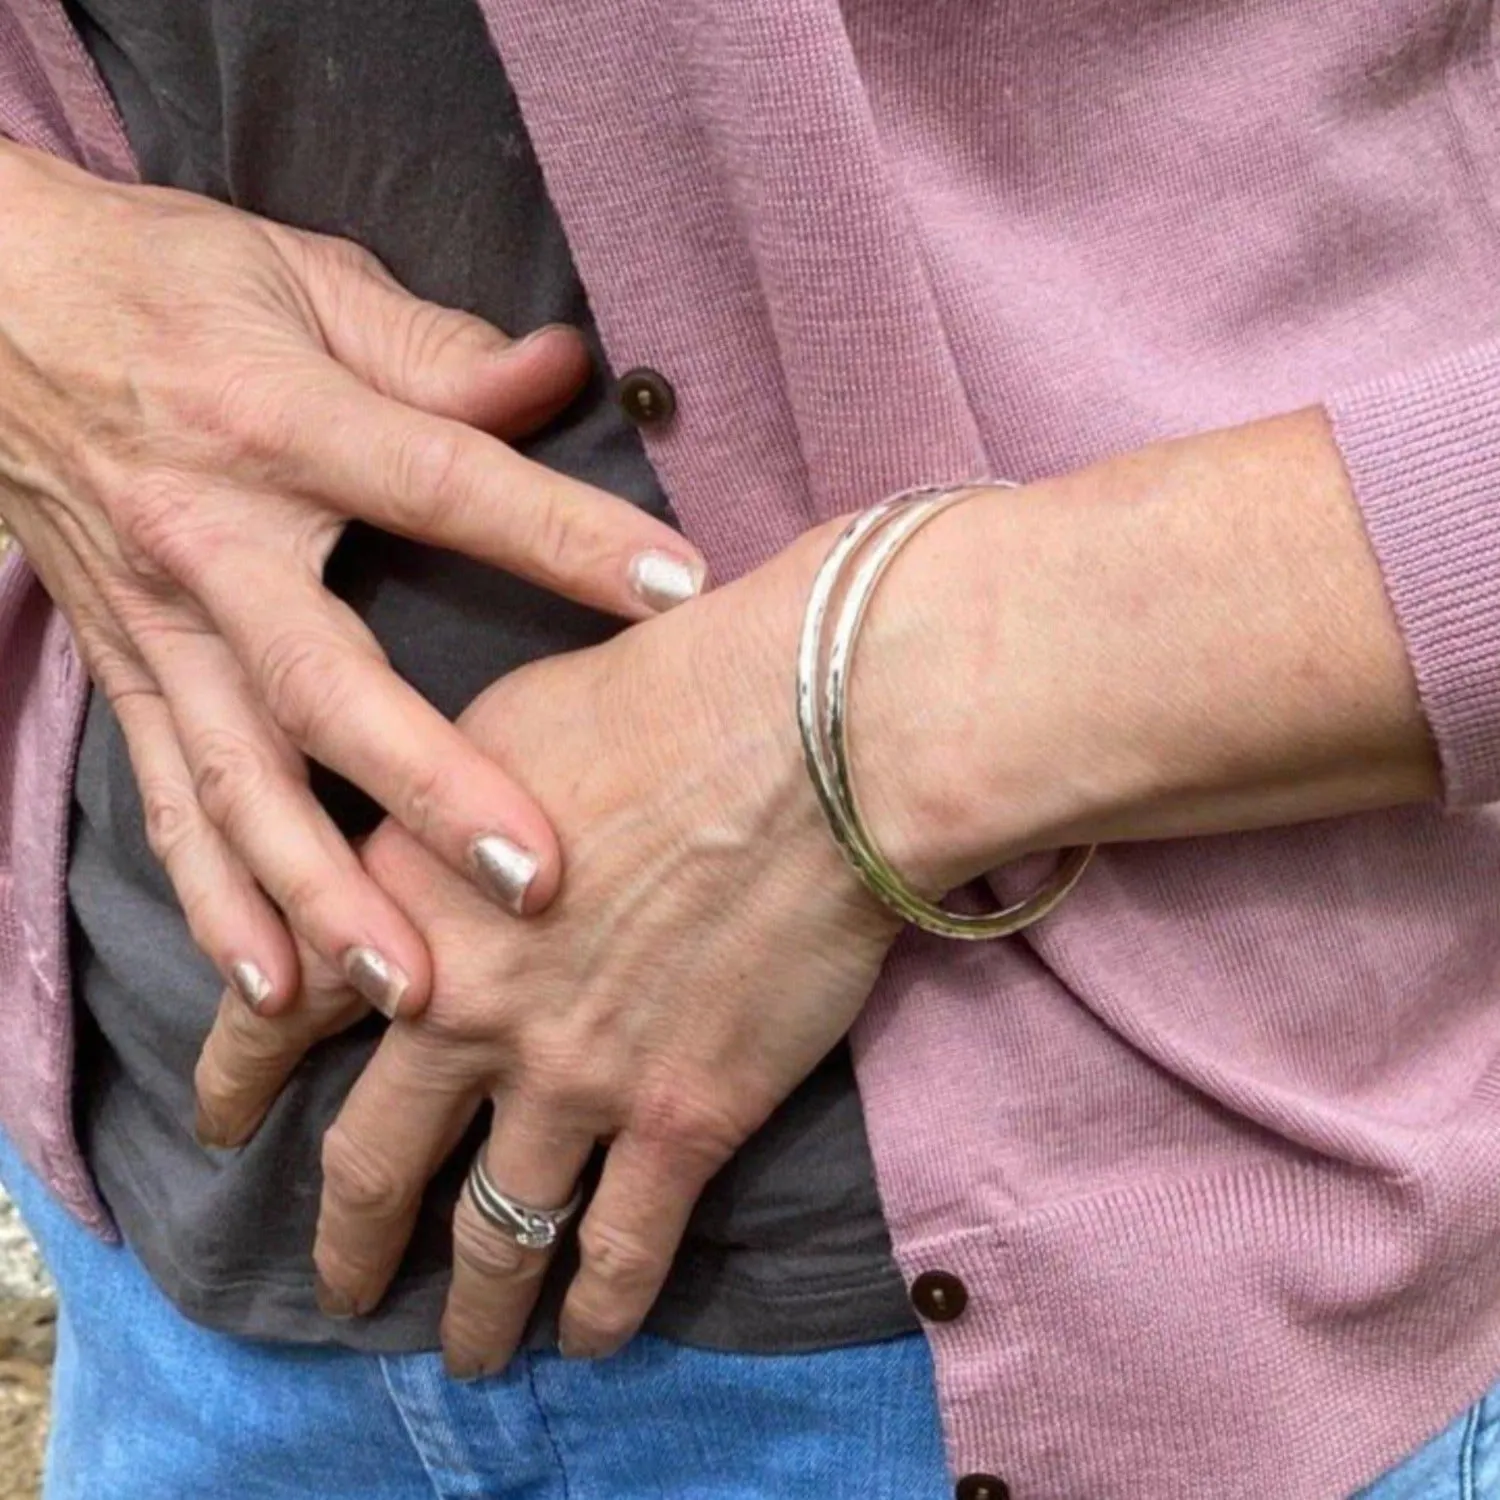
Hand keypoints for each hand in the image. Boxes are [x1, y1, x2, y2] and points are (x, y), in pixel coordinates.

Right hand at [0, 141, 704, 1019]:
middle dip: (429, 789)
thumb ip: (433, 346)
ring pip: (239, 781)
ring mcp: (159, 626)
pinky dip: (216, 901)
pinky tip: (272, 991)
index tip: (674, 588)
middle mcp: (211, 544)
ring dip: (321, 895)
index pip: (443, 484)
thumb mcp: (300, 277)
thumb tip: (566, 372)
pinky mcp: (123, 674)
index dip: (561, 535)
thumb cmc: (162, 284)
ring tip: (411, 988)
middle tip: (533, 880)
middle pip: (327, 684)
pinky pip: (168, 804)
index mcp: (277, 422)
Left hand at [195, 405, 1439, 1364]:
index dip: (236, 1082)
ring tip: (467, 1349)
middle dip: (348, 1241)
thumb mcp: (499, 723)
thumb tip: (428, 862)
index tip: (225, 1123)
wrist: (811, 730)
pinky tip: (586, 1337)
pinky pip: (622, 1250)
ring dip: (471, 1305)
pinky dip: (598, 1305)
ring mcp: (570, 1081)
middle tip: (343, 1288)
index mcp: (398, 904)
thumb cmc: (660, 690)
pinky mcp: (681, 1119)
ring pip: (492, 1234)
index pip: (277, 1018)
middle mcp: (461, 1014)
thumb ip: (436, 817)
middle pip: (371, 1163)